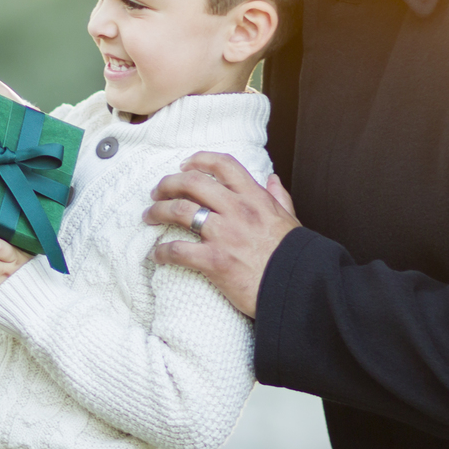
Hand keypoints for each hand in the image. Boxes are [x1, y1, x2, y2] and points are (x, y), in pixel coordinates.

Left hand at [145, 153, 299, 316]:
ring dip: (158, 211)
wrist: (299, 289)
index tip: (184, 164)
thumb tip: (273, 179)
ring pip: (179, 210)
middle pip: (192, 183)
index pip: (223, 165)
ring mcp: (224, 234)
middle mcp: (237, 210)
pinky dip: (163, 251)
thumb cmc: (295, 257)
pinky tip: (157, 254)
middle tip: (157, 191)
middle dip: (168, 183)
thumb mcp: (291, 220)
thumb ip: (280, 198)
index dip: (198, 160)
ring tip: (148, 216)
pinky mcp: (215, 261)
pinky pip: (178, 250)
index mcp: (255, 198)